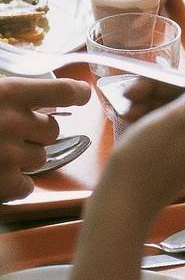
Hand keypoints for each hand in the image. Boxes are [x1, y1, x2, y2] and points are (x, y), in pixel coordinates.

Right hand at [0, 77, 90, 200]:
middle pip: (52, 130)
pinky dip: (12, 184)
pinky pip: (26, 187)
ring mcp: (7, 154)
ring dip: (22, 159)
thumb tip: (48, 98)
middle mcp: (11, 122)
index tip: (82, 95)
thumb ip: (13, 95)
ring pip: (40, 158)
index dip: (76, 94)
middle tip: (6, 132)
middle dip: (35, 133)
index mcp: (7, 93)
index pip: (63, 91)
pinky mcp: (1, 183)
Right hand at [101, 62, 184, 219]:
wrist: (120, 200)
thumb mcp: (181, 118)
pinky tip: (127, 114)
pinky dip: (146, 111)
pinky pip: (162, 119)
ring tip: (129, 102)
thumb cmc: (151, 158)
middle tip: (140, 87)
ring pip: (176, 104)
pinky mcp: (165, 146)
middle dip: (169, 85)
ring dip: (151, 96)